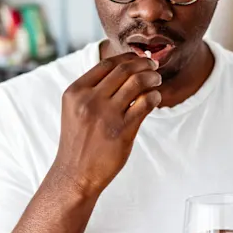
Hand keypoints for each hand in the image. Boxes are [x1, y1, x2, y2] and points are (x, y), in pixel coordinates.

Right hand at [52, 52, 161, 195]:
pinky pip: (145, 104)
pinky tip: (156, 98)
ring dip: (152, 77)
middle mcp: (89, 100)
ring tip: (157, 79)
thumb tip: (123, 69)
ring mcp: (106, 115)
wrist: (75, 174)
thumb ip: (93, 89)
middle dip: (143, 64)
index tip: (138, 58)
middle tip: (153, 66)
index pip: (106, 64)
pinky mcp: (122, 130)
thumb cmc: (79, 141)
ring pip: (137, 82)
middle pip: (124, 69)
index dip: (127, 57)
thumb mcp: (75, 109)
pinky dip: (155, 96)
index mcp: (76, 92)